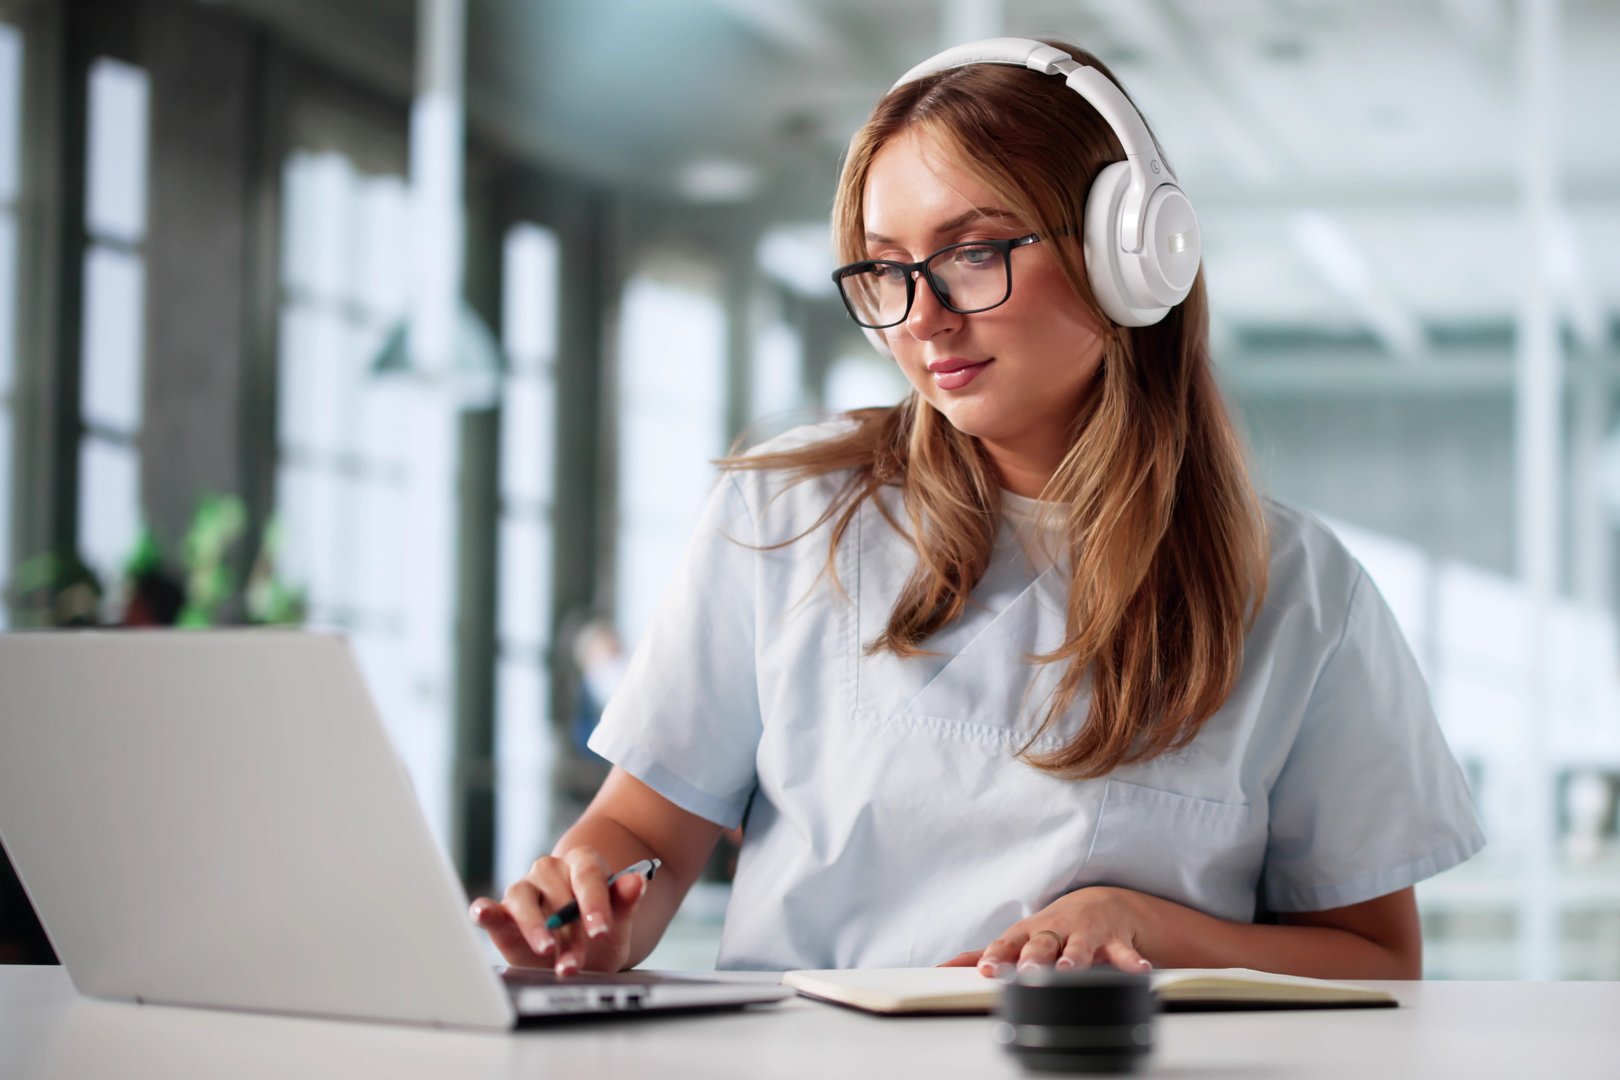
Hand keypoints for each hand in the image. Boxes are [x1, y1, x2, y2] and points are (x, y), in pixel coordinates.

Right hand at [468, 847, 648, 975]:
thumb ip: (626, 902)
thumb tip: (637, 882)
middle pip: (557, 894)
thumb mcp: (619, 922)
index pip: (588, 875)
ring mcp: (525, 889)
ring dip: (533, 926)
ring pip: (522, 897)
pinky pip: (492, 908)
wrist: (581, 953)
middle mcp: (551, 870)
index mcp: (583, 863)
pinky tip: (483, 913)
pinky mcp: (503, 913)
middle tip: (577, 961)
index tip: (601, 929)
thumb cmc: (600, 933)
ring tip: (545, 949)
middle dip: (568, 932)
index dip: (595, 903)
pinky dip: (486, 911)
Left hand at [938, 887, 1152, 976]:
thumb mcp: (1018, 937)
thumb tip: (943, 967)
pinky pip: (1124, 953)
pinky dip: (1131, 963)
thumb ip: (984, 953)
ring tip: (1071, 971)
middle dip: (1036, 957)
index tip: (987, 970)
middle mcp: (1056, 931)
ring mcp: (1085, 934)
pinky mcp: (1114, 940)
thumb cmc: (1051, 927)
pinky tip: (1139, 973)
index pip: (1009, 944)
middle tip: (1030, 970)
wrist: (1101, 903)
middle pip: (1044, 943)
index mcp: (1029, 933)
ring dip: (1075, 958)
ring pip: (1080, 947)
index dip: (999, 957)